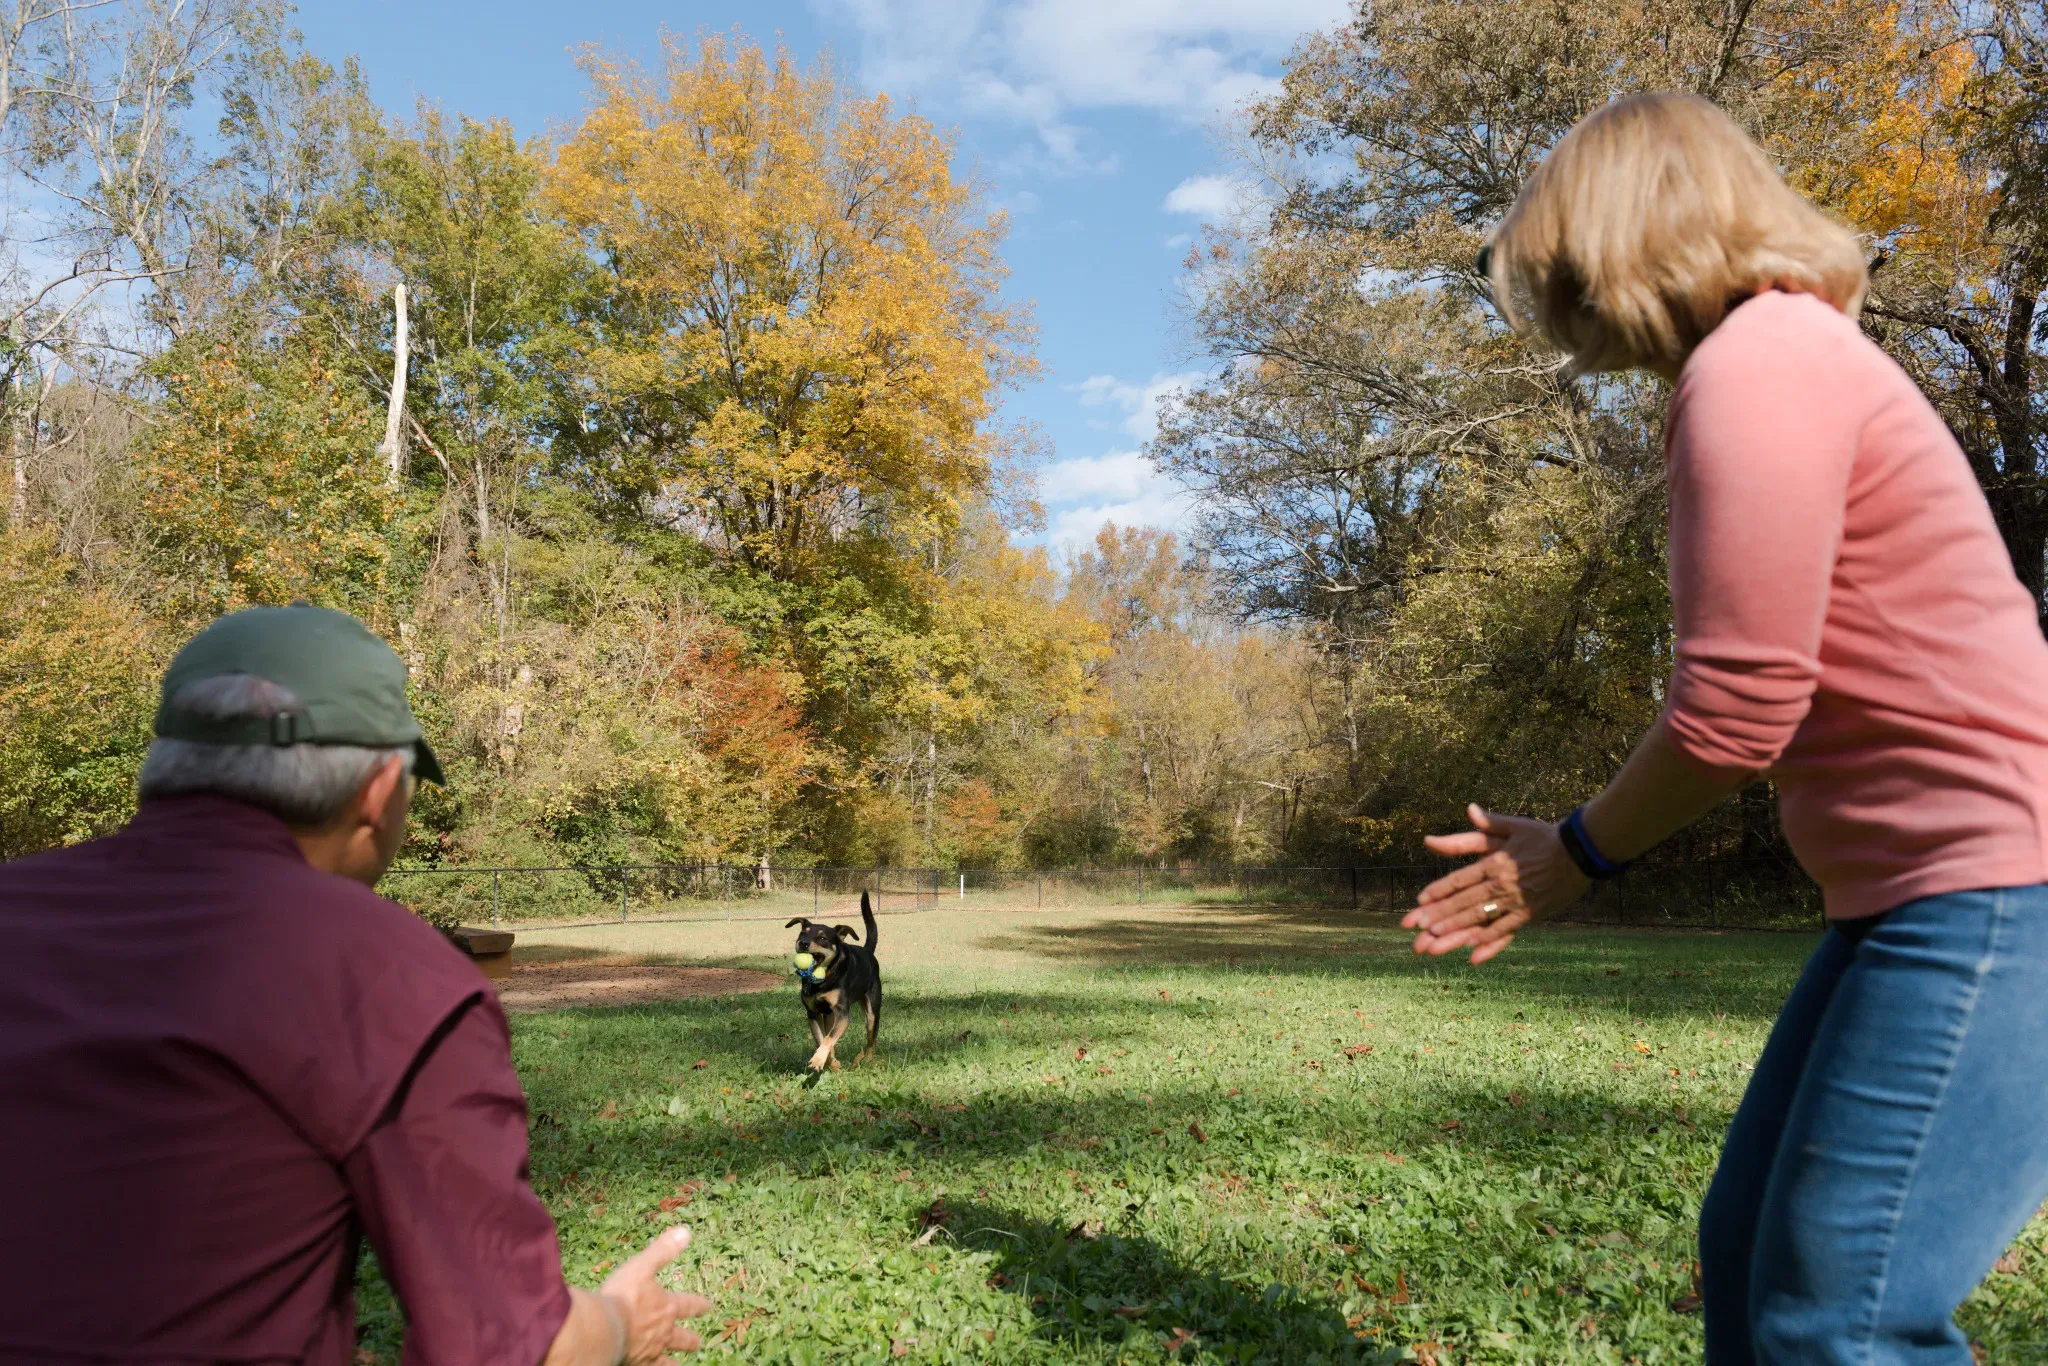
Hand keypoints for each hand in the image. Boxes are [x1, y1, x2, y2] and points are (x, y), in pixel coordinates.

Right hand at [599, 1226, 711, 1360]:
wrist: (603, 1329)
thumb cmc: (621, 1296)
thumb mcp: (643, 1266)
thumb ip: (663, 1250)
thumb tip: (685, 1232)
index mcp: (667, 1308)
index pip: (689, 1305)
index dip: (699, 1305)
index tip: (708, 1307)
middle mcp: (662, 1332)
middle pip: (681, 1338)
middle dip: (690, 1340)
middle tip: (697, 1343)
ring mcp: (649, 1351)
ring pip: (667, 1361)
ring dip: (673, 1363)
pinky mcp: (636, 1364)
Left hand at [1401, 804, 1588, 963]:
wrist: (1580, 853)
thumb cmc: (1544, 837)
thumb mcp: (1513, 826)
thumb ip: (1487, 824)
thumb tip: (1469, 809)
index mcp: (1495, 862)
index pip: (1461, 879)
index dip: (1440, 890)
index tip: (1420, 901)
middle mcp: (1502, 884)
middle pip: (1466, 902)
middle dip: (1440, 916)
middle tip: (1418, 928)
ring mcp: (1516, 902)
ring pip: (1481, 919)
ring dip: (1456, 931)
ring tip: (1435, 942)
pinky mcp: (1531, 914)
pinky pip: (1506, 930)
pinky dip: (1489, 942)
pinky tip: (1472, 952)